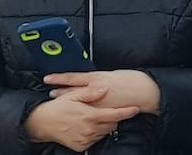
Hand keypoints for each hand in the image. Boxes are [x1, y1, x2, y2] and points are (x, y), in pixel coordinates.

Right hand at [24, 87, 140, 150]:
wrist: (42, 123)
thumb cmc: (57, 108)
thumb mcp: (73, 96)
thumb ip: (90, 92)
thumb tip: (104, 88)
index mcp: (90, 115)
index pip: (114, 115)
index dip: (127, 112)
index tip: (135, 109)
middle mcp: (90, 129)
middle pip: (112, 125)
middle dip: (111, 118)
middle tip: (103, 110)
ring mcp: (85, 139)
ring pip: (104, 133)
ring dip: (102, 126)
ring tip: (91, 117)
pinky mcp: (81, 146)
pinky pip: (94, 140)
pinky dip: (94, 133)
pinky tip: (86, 126)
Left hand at [45, 70, 159, 114]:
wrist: (144, 91)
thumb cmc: (130, 80)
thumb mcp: (111, 74)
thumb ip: (98, 79)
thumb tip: (88, 80)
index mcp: (97, 78)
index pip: (73, 78)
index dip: (59, 78)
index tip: (48, 78)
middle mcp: (95, 90)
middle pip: (73, 92)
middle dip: (61, 93)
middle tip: (50, 94)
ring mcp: (100, 103)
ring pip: (80, 104)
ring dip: (69, 104)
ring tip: (58, 106)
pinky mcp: (105, 111)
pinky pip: (91, 114)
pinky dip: (82, 115)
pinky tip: (78, 117)